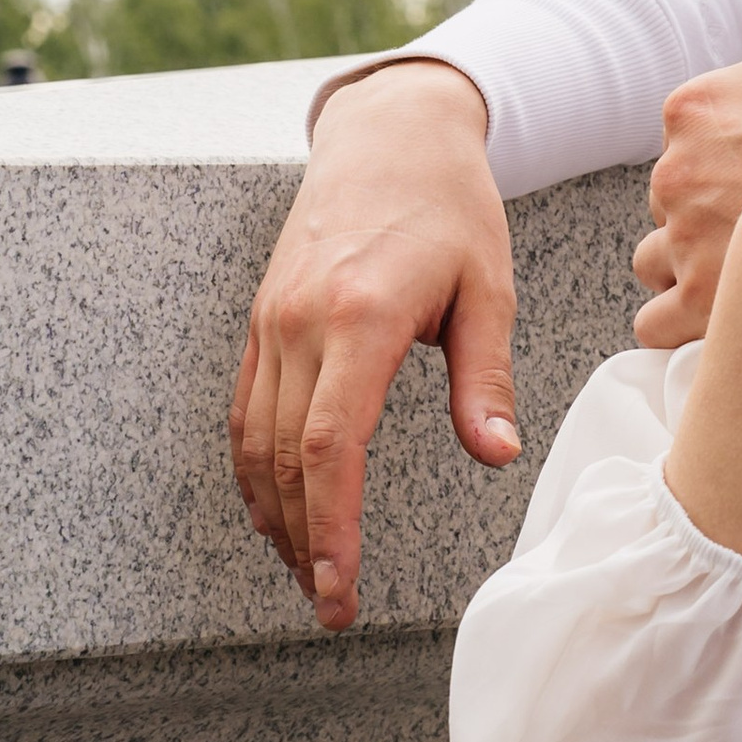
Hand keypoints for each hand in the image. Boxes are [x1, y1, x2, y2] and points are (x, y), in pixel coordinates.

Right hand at [230, 60, 517, 631]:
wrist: (390, 134)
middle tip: (331, 607)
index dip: (332, 527)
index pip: (330, 446)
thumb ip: (486, 377)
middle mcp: (301, 321)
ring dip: (276, 518)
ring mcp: (271, 320)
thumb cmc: (451, 207)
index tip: (342, 588)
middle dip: (304, 543)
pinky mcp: (262, 319)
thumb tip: (497, 455)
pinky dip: (254, 472)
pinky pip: (244, 410)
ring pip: (254, 442)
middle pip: (283, 460)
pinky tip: (277, 513)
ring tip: (309, 575)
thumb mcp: (488, 286)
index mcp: (361, 316)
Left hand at [632, 0, 741, 348]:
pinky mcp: (700, 304)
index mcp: (698, 110)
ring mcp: (684, 239)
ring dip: (691, 271)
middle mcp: (677, 172)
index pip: (688, 147)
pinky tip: (712, 322)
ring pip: (660, 262)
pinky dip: (676, 325)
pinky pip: (657, 323)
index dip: (727, 168)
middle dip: (706, 219)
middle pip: (673, 203)